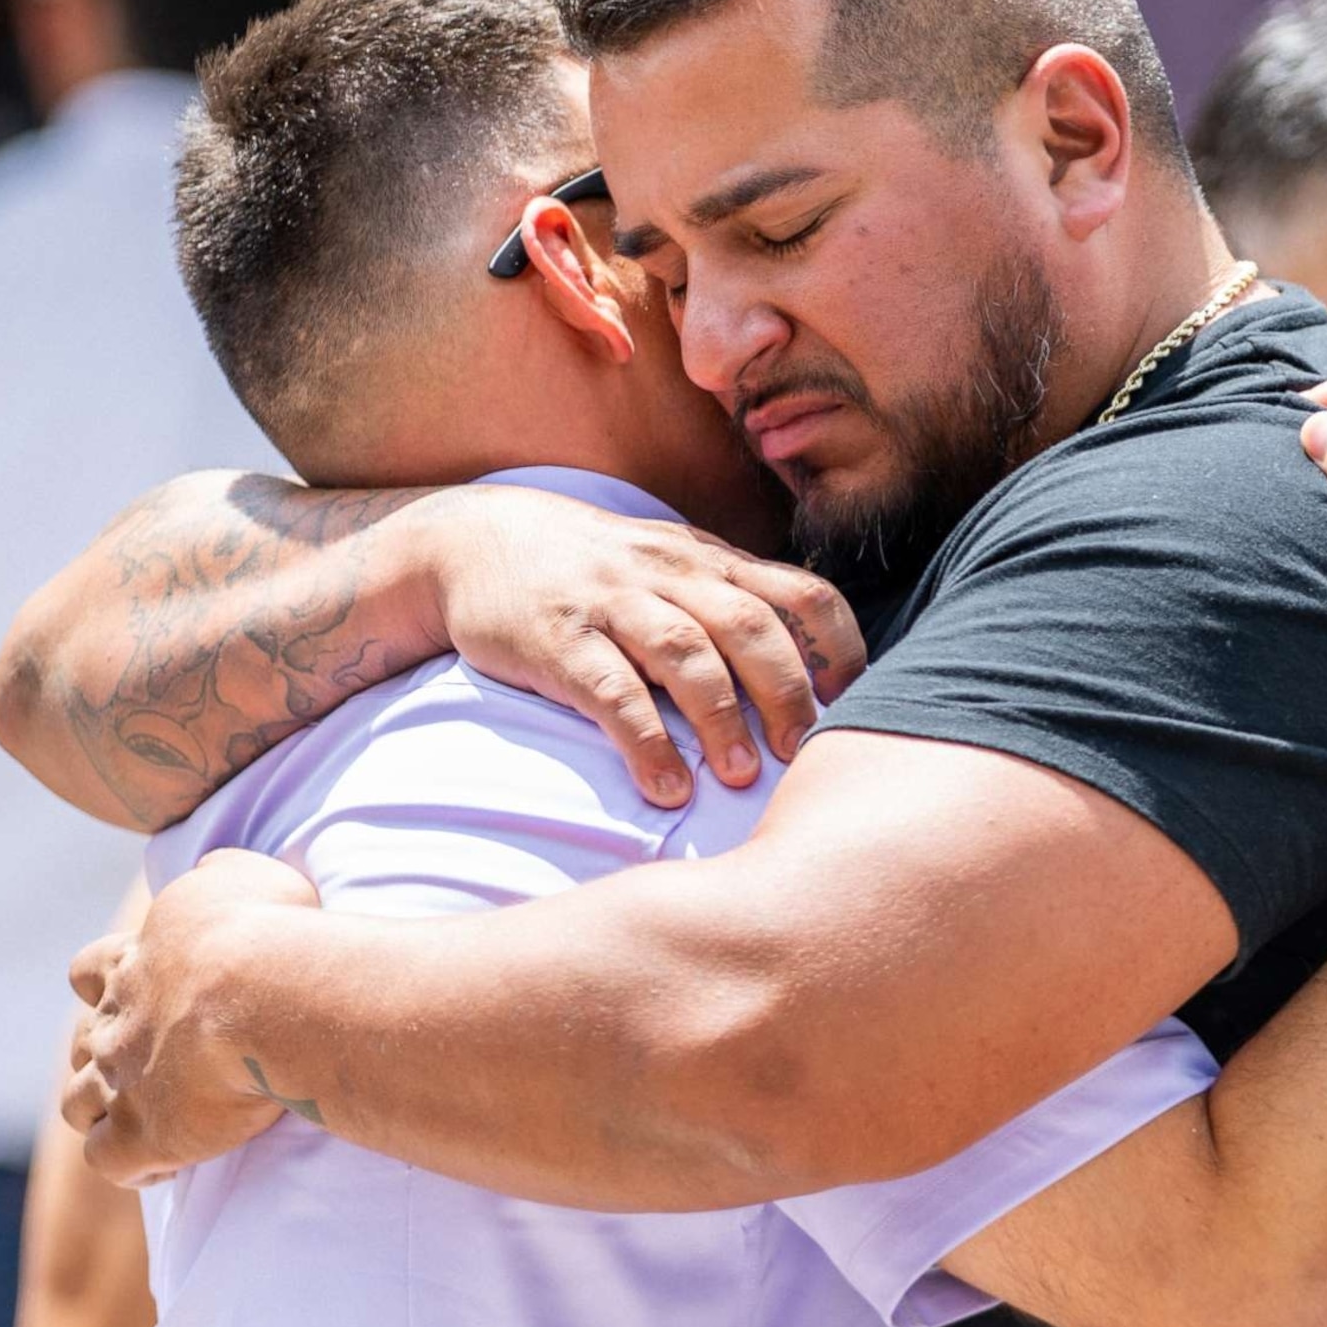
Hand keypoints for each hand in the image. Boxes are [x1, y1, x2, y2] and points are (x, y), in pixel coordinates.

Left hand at [63, 850, 319, 1186]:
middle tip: (159, 1057)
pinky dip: (133, 1165)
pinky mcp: (142, 1134)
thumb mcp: (245, 877)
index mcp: (134, 963)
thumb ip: (217, 876)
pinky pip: (111, 1161)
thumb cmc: (267, 930)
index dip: (109, 982)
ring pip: (78, 1104)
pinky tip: (166, 1164)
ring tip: (152, 1116)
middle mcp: (116, 1021)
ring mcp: (121, 1080)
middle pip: (81, 1041)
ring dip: (105, 1109)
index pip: (90, 970)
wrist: (269, 993)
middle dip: (108, 1051)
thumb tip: (209, 873)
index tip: (148, 987)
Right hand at [408, 484, 866, 806]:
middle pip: (749, 625)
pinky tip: (666, 786)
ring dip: (719, 717)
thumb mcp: (672, 568)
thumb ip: (734, 605)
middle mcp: (670, 573)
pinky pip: (610, 690)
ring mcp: (612, 601)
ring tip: (739, 776)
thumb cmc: (596, 571)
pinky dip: (645, 740)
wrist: (474, 540)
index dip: (837, 646)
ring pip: (684, 652)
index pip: (801, 592)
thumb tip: (814, 674)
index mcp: (711, 562)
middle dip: (784, 691)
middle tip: (801, 753)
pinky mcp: (557, 637)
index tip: (853, 701)